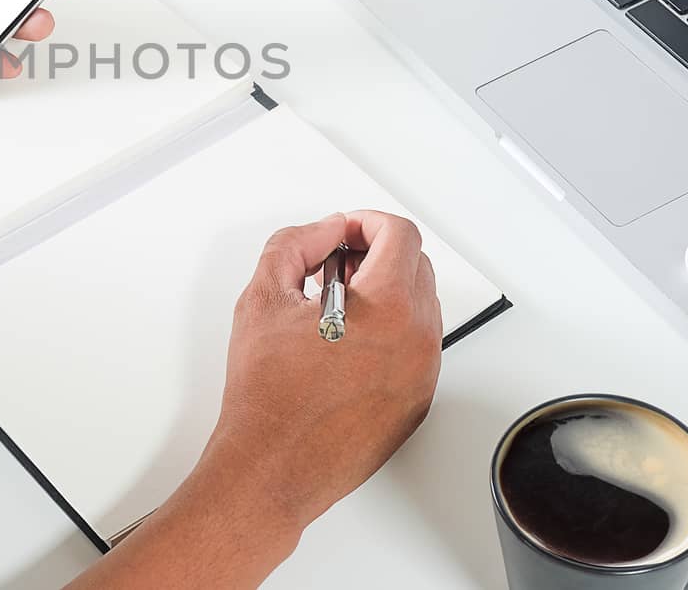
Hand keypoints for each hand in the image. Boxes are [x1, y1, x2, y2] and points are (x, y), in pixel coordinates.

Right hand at [202, 210, 441, 534]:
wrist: (272, 465)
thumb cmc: (267, 395)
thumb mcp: (264, 297)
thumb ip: (295, 244)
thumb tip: (324, 232)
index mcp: (390, 308)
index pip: (400, 234)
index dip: (365, 221)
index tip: (342, 232)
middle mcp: (418, 340)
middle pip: (416, 264)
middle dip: (375, 252)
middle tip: (334, 263)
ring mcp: (423, 374)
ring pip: (420, 305)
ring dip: (385, 290)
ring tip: (334, 305)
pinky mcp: (416, 402)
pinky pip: (416, 345)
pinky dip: (389, 329)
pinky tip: (345, 342)